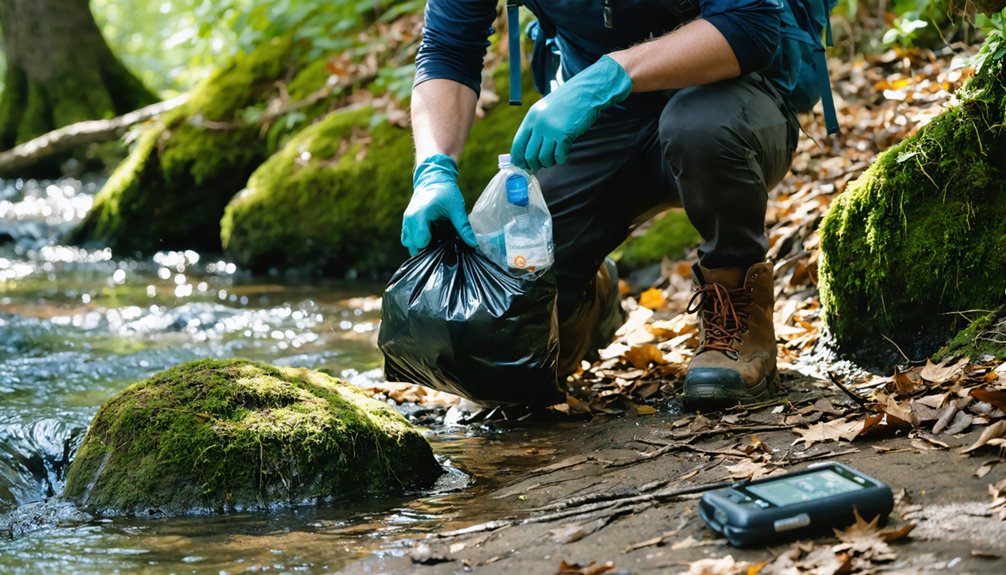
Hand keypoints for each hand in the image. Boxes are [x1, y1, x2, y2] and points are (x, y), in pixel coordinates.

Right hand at [401, 154, 477, 255]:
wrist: (433, 178)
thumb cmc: (445, 191)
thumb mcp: (457, 207)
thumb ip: (463, 226)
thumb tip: (473, 243)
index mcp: (420, 214)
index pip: (421, 241)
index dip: (433, 246)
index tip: (444, 242)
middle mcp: (409, 219)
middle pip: (414, 245)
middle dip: (428, 248)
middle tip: (442, 243)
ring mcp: (406, 222)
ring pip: (409, 244)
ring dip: (421, 246)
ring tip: (436, 241)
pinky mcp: (406, 224)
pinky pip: (408, 239)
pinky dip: (417, 242)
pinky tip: (431, 238)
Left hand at [511, 55, 631, 171]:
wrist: (585, 92)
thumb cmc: (566, 102)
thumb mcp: (544, 110)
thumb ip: (535, 127)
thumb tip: (527, 151)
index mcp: (531, 118)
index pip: (518, 145)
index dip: (518, 159)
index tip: (522, 165)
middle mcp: (538, 125)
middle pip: (529, 155)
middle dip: (534, 165)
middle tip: (539, 165)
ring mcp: (551, 130)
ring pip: (543, 158)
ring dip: (548, 163)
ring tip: (553, 158)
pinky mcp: (565, 135)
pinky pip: (559, 156)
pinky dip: (560, 159)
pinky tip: (563, 154)